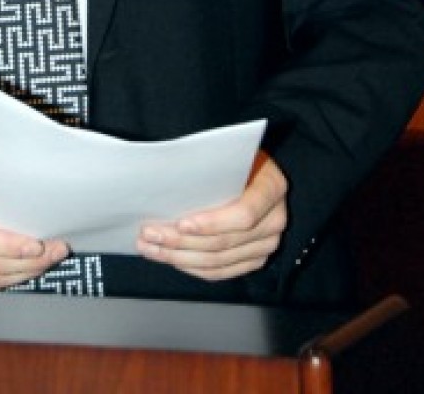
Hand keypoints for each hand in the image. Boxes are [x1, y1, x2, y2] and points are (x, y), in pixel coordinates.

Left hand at [136, 151, 287, 281]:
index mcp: (271, 188)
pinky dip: (192, 267)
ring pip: (217, 261)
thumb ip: (211, 168)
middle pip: (224, 242)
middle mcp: (273, 220)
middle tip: (150, 234)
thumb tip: (168, 177)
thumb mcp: (231, 153)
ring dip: (179, 257)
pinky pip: (221, 271)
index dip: (212, 223)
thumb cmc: (239, 159)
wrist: (259, 171)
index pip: (244, 214)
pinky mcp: (254, 259)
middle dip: (181, 241)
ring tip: (151, 247)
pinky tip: (170, 258)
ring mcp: (265, 244)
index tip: (182, 223)